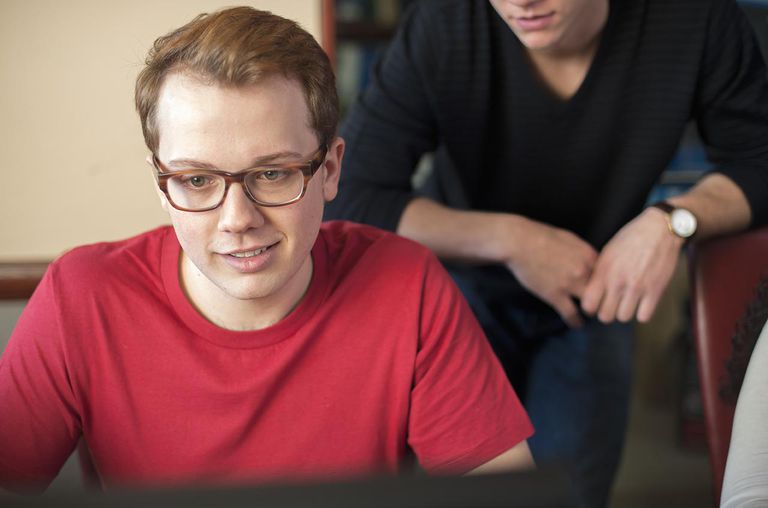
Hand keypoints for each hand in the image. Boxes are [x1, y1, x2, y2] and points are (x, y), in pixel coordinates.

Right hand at [503, 217, 597, 326]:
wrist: (519, 242)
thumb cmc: (540, 235)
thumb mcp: (568, 237)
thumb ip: (582, 251)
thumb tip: (588, 260)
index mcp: (588, 255)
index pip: (607, 274)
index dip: (605, 282)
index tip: (604, 288)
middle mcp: (584, 271)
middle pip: (603, 291)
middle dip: (603, 299)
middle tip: (602, 305)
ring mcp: (570, 284)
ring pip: (591, 305)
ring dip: (591, 311)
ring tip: (590, 315)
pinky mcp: (555, 295)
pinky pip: (571, 314)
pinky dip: (575, 321)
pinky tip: (577, 324)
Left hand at [581, 208, 683, 322]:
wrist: (659, 229)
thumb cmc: (631, 238)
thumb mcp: (608, 252)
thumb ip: (599, 273)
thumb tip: (591, 293)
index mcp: (603, 271)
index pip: (588, 305)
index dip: (590, 308)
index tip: (596, 304)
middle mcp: (618, 281)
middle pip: (605, 316)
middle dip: (607, 313)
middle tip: (612, 305)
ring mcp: (637, 287)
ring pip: (623, 318)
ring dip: (625, 312)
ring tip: (627, 302)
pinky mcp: (655, 290)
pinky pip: (644, 317)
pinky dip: (642, 313)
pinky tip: (642, 303)